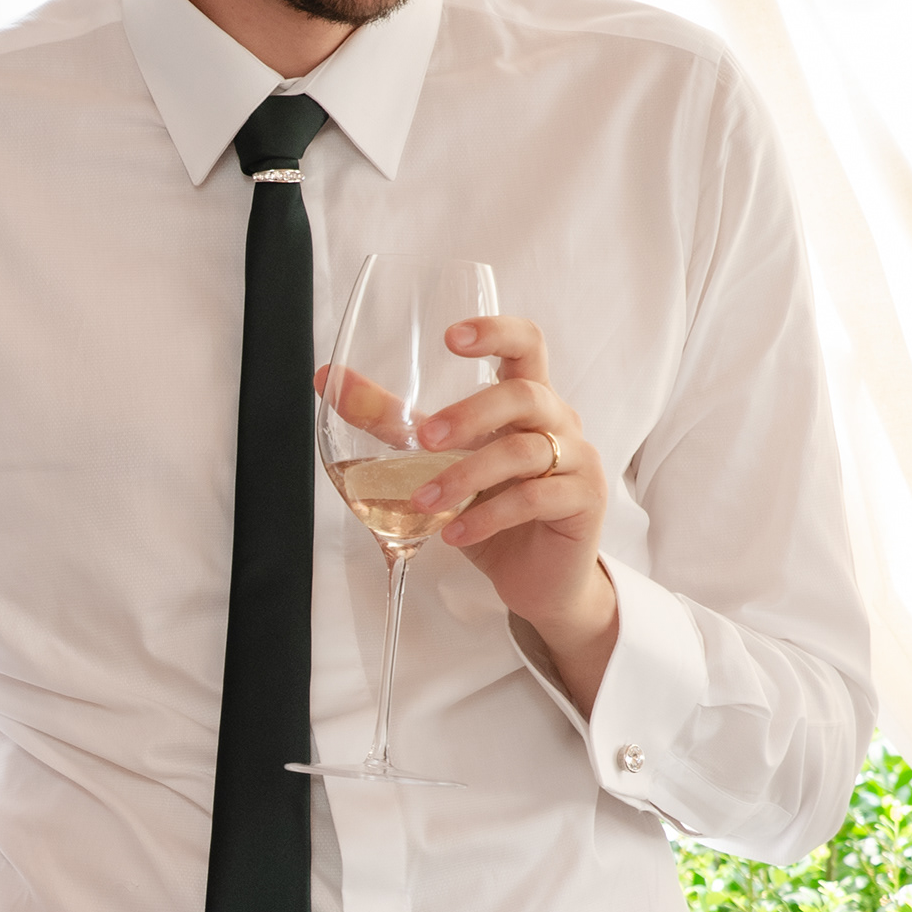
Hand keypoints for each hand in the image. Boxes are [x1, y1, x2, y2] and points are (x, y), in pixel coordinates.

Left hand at [417, 314, 617, 713]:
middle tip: (425, 440)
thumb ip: (392, 421)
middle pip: (525, 394)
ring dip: (467, 475)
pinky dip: (488, 517)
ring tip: (424, 502)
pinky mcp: (582, 502)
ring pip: (527, 451)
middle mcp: (557, 420)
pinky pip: (536, 499)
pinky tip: (455, 534)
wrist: (536, 578)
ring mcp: (577, 459)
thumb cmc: (491, 508)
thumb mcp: (437, 460)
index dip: (495, 332)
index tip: (451, 338)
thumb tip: (328, 379)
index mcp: (526, 398)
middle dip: (470, 414)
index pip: (526, 343)